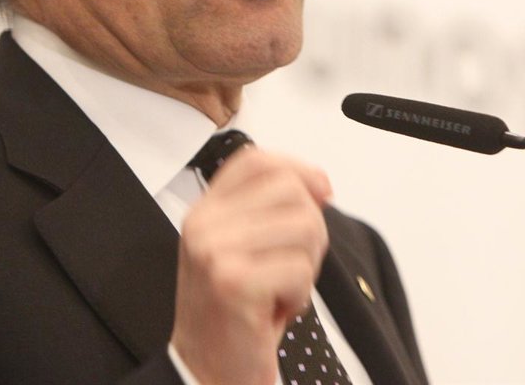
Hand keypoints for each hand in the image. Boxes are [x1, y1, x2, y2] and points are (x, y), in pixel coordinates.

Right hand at [170, 147, 331, 384]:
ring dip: (308, 267)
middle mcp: (203, 225)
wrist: (206, 373)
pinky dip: (300, 296)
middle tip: (291, 269)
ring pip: (305, 226)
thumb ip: (271, 212)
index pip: (256, 161)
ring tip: (281, 291)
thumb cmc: (234, 315)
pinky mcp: (234, 282)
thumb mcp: (244, 252)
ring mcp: (215, 251)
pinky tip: (274, 312)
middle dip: (311, 231)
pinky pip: (301, 270)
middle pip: (292, 191)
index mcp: (204, 211)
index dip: (298, 169)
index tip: (320, 193)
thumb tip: (320, 185)